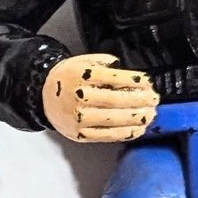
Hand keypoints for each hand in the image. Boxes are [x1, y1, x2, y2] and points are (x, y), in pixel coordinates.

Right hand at [41, 54, 158, 142]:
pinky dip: (125, 133)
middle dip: (139, 100)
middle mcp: (79, 97)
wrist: (44, 95)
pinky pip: (106, 136)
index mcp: (81, 76)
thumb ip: (105, 64)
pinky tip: (138, 129)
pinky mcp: (80, 134)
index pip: (113, 78)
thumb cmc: (68, 78)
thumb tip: (129, 75)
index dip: (134, 81)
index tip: (147, 82)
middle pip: (116, 100)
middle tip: (153, 99)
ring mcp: (79, 118)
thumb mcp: (84, 61)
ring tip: (150, 114)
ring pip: (113, 119)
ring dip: (136, 118)